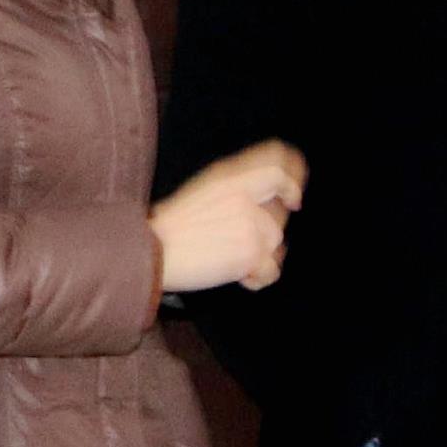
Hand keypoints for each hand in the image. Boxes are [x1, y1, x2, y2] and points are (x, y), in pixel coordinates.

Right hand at [154, 140, 305, 293]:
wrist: (152, 250)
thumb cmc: (170, 229)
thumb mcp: (202, 192)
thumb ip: (234, 193)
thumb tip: (266, 204)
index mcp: (229, 178)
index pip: (274, 167)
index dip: (292, 181)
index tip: (295, 198)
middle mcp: (243, 196)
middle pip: (278, 215)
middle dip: (265, 235)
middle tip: (240, 247)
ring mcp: (250, 222)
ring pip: (274, 243)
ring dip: (257, 257)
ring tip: (228, 262)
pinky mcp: (251, 250)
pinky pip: (271, 270)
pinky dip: (257, 278)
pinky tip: (239, 277)